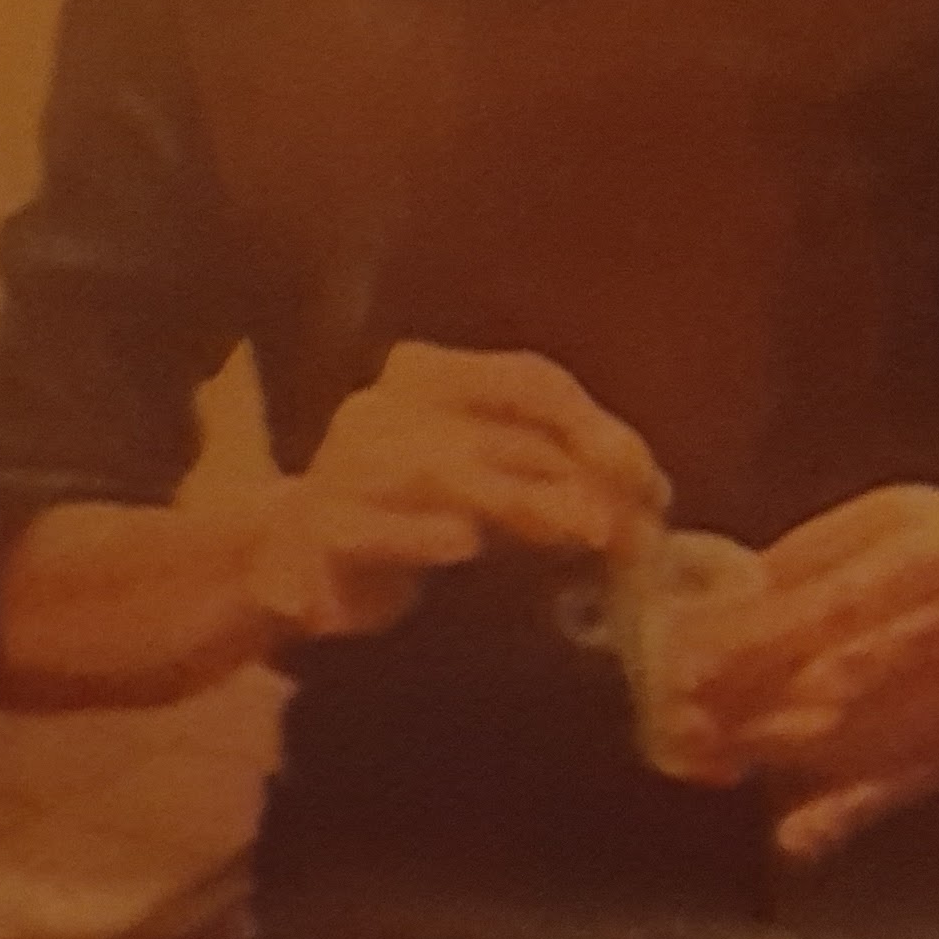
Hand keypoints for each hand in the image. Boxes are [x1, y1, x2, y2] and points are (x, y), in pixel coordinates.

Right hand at [247, 341, 666, 642]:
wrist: (287, 562)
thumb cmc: (407, 516)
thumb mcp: (487, 481)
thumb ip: (554, 475)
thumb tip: (649, 498)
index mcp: (430, 376)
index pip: (528, 379)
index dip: (597, 427)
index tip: (650, 484)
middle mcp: (385, 407)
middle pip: (498, 430)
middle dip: (575, 478)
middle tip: (632, 529)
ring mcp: (344, 466)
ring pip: (442, 473)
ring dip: (520, 501)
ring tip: (584, 532)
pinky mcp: (317, 530)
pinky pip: (370, 527)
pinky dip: (416, 534)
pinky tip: (461, 545)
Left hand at [672, 481, 938, 866]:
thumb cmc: (924, 549)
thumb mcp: (871, 528)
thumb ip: (798, 571)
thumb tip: (710, 619)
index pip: (840, 598)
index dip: (761, 637)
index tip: (689, 662)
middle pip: (859, 671)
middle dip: (764, 700)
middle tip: (690, 722)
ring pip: (880, 732)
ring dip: (791, 751)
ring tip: (720, 755)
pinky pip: (910, 782)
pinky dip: (848, 808)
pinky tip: (794, 833)